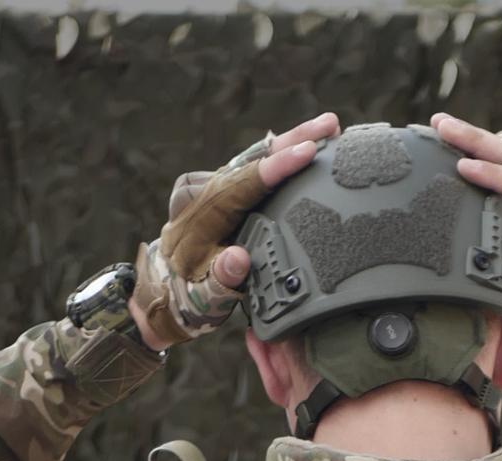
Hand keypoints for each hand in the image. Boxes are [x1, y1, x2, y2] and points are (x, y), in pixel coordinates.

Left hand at [130, 113, 340, 350]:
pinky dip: (283, 153)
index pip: (242, 184)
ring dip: (293, 141)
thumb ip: (221, 279)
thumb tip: (239, 259)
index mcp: (199, 213)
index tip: (306, 153)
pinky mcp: (225, 184)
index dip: (276, 167)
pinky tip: (309, 141)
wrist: (172, 284)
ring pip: (257, 156)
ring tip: (329, 126)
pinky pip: (256, 164)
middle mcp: (204, 189)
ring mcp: (214, 183)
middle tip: (329, 125)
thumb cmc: (192, 291)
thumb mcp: (205, 294)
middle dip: (293, 141)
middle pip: (253, 159)